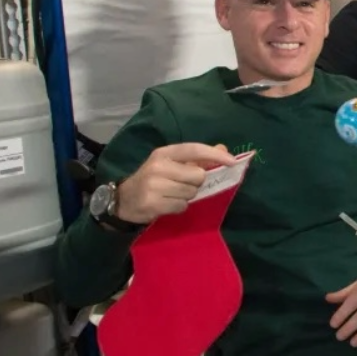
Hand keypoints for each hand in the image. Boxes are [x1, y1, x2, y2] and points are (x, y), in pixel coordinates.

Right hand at [116, 142, 237, 224]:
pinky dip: (178, 207)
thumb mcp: (171, 164)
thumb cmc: (153, 179)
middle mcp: (158, 166)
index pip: (194, 149)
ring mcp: (154, 185)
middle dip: (195, 183)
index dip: (215, 155)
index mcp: (164, 153)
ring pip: (191, 192)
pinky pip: (182, 206)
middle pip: (198, 175)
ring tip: (171, 194)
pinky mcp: (153, 203)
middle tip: (181, 184)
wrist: (124, 199)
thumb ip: (197, 158)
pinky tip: (166, 204)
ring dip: (186, 197)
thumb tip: (223, 148)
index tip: (232, 161)